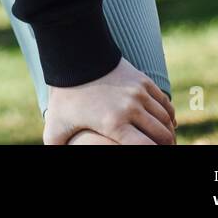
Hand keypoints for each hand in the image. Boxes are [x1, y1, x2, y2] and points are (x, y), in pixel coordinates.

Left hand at [43, 56, 176, 144]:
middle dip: (165, 145)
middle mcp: (130, 108)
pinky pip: (164, 102)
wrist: (73, 57)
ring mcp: (138, 93)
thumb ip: (55, 146)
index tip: (153, 154)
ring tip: (166, 141)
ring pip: (165, 119)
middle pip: (161, 135)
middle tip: (163, 149)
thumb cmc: (65, 95)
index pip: (146, 147)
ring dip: (168, 132)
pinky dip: (169, 116)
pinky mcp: (142, 80)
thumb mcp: (55, 125)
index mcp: (113, 123)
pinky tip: (168, 123)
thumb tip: (48, 161)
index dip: (154, 153)